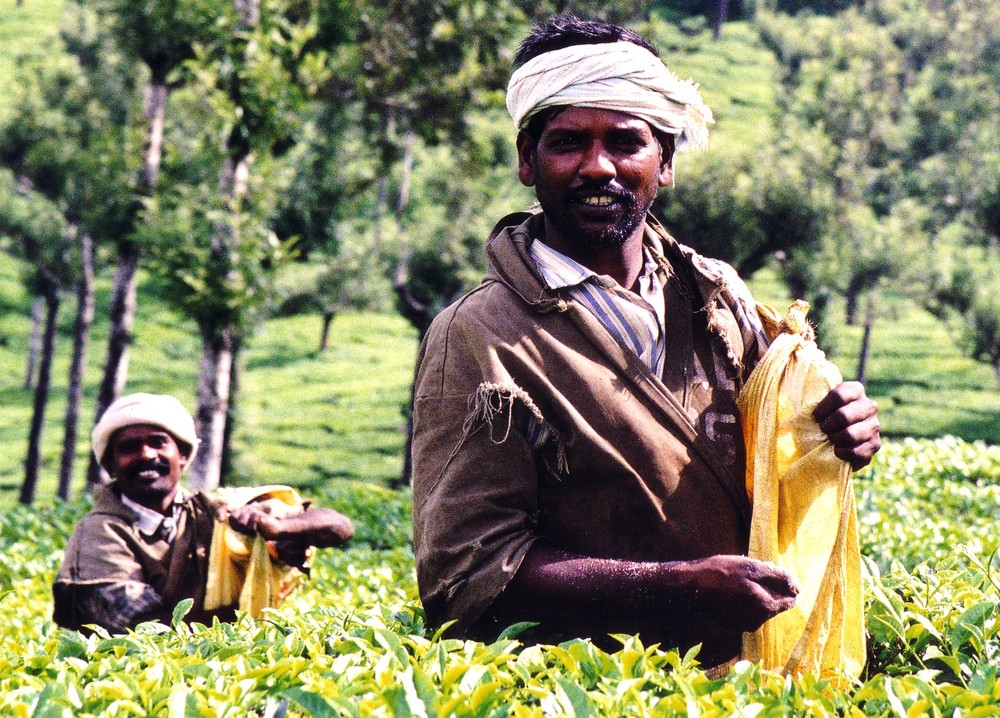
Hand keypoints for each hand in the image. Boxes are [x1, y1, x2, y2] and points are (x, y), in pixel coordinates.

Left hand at [224, 504, 282, 539]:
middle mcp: (246, 509)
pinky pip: (250, 525)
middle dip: (238, 527)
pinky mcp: (258, 515)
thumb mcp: (246, 528)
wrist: (275, 530)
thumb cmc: (260, 531)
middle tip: (248, 530)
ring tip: (255, 530)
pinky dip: (253, 530)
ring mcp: (252, 511)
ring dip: (247, 530)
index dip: (220, 512)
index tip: (219, 520)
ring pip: (241, 523)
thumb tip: (224, 521)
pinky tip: (259, 529)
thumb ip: (236, 525)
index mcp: (242, 511)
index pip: (226, 508)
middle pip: (232, 518)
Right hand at [683, 555, 798, 631]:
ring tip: (738, 580)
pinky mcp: (732, 624)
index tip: (770, 572)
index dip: (784, 584)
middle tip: (750, 573)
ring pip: (760, 608)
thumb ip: (778, 577)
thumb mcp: (752, 567)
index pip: (790, 600)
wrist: (690, 586)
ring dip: (756, 595)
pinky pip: (747, 612)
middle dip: (768, 589)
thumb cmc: (721, 572)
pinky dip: (744, 601)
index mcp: (766, 606)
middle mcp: (758, 621)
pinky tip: (730, 590)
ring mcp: (744, 624)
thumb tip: (797, 587)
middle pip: (774, 604)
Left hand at [813, 381, 880, 470]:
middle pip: (843, 416)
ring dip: (834, 439)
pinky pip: (857, 452)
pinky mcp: (875, 445)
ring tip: (830, 440)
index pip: (838, 395)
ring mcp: (874, 426)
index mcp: (855, 390)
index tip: (814, 417)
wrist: (834, 440)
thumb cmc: (821, 417)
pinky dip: (843, 453)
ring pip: (850, 435)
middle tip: (823, 429)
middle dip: (827, 426)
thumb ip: (807, 388)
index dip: (822, 409)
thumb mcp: (815, 402)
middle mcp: (869, 406)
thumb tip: (796, 363)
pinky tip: (837, 450)